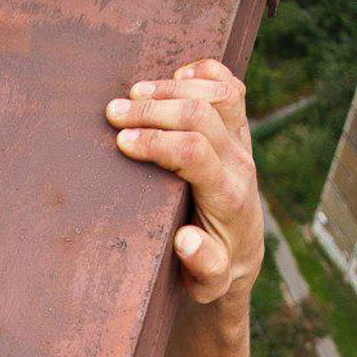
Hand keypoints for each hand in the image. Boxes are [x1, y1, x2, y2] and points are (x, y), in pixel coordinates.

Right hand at [106, 59, 262, 303]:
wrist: (241, 259)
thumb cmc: (215, 272)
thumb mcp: (207, 284)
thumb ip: (203, 265)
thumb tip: (186, 240)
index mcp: (228, 199)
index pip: (193, 152)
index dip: (155, 141)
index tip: (120, 141)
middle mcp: (240, 165)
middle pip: (201, 115)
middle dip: (153, 109)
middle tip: (112, 111)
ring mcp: (243, 144)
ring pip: (217, 94)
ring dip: (172, 87)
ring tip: (133, 93)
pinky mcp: (241, 132)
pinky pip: (231, 88)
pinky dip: (204, 73)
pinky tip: (175, 75)